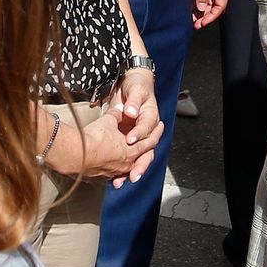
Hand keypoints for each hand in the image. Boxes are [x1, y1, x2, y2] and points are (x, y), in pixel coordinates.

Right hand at [48, 107, 161, 181]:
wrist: (75, 154)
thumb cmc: (94, 138)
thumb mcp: (109, 120)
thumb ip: (117, 114)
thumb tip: (119, 109)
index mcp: (133, 149)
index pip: (150, 141)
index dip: (156, 133)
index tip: (160, 128)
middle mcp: (127, 163)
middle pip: (142, 158)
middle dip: (147, 150)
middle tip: (149, 145)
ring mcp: (115, 172)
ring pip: (128, 168)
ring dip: (132, 163)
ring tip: (129, 157)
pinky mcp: (102, 177)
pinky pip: (113, 173)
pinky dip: (117, 168)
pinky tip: (113, 166)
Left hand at [106, 70, 160, 186]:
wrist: (131, 84)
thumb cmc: (136, 86)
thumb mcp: (136, 90)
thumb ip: (133, 101)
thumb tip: (131, 111)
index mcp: (151, 117)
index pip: (146, 128)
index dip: (139, 134)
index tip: (130, 139)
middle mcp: (146, 130)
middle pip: (147, 150)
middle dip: (140, 163)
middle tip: (133, 174)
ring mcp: (138, 137)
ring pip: (139, 158)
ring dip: (132, 171)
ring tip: (122, 181)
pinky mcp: (128, 142)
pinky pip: (128, 158)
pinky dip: (122, 170)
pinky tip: (115, 179)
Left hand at [190, 0, 230, 27]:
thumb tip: (203, 8)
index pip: (220, 6)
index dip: (211, 17)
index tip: (202, 23)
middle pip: (216, 4)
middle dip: (206, 15)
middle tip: (196, 24)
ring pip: (210, 0)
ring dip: (202, 9)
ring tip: (193, 18)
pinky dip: (200, 0)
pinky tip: (193, 6)